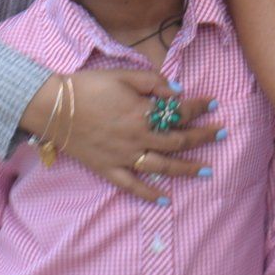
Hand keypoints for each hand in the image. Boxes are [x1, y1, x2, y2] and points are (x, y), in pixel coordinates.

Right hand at [22, 69, 223, 202]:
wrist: (53, 107)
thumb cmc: (88, 87)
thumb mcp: (123, 75)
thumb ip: (152, 82)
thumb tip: (177, 91)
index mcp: (142, 113)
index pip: (179, 113)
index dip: (199, 108)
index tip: (214, 104)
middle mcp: (138, 138)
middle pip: (178, 141)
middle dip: (202, 137)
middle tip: (221, 133)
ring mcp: (124, 156)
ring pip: (162, 167)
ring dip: (187, 169)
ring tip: (207, 171)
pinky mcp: (108, 169)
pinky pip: (133, 186)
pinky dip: (150, 194)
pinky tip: (166, 200)